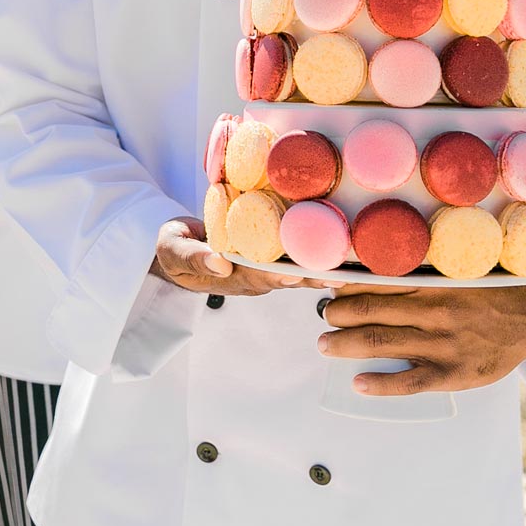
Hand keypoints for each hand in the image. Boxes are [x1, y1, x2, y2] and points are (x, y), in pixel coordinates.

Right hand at [151, 217, 340, 296]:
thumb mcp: (173, 250)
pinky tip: (342, 252)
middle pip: (286, 278)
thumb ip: (193, 257)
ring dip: (322, 268)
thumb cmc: (174, 248)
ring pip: (296, 270)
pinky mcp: (270, 258)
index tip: (295, 274)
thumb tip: (220, 265)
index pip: (257, 278)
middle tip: (339, 273)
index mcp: (230, 277)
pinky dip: (317, 255)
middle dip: (312, 275)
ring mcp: (262, 270)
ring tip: (352, 267)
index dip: (277, 276)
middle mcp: (252, 278)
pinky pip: (295, 258)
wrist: (179, 248)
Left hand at [318, 283, 525, 395]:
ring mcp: (442, 344)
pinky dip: (380, 383)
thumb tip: (379, 272)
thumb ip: (423, 273)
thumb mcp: (458, 271)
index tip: (327, 288)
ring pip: (382, 343)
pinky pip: (410, 381)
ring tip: (325, 344)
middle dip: (338, 314)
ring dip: (346, 344)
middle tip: (322, 316)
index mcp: (431, 284)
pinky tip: (359, 382)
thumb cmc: (493, 292)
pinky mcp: (453, 373)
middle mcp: (432, 311)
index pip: (375, 283)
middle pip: (370, 312)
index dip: (346, 287)